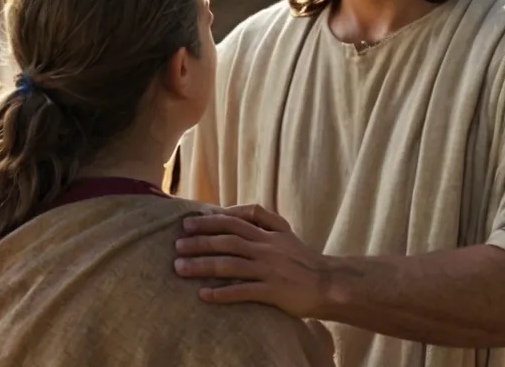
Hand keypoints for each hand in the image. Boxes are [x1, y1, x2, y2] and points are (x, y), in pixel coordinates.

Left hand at [173, 204, 330, 317]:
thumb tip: (233, 210)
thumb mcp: (284, 230)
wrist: (328, 282)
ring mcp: (268, 270)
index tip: (187, 224)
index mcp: (267, 234)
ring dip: (202, 266)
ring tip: (180, 268)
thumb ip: (262, 217)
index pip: (233, 222)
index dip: (209, 222)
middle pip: (227, 241)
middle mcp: (265, 248)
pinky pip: (243, 291)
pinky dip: (222, 293)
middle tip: (176, 246)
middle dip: (199, 242)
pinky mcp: (273, 291)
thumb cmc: (302, 258)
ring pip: (230, 265)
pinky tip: (204, 295)